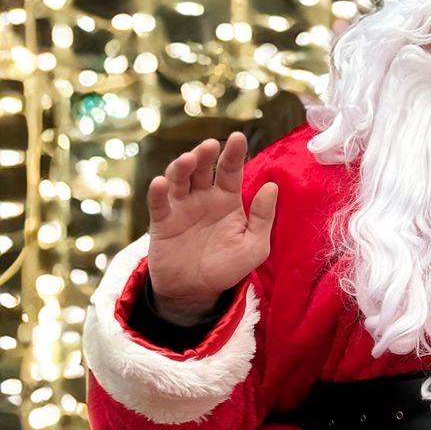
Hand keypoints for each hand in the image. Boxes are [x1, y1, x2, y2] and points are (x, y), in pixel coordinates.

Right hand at [146, 133, 277, 324]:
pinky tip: (161, 184)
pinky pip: (158, 203)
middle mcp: (203, 198)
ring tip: (188, 160)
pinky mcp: (162, 221)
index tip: (238, 137)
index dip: (234, 154)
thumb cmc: (228, 267)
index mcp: (227, 200)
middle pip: (202, 168)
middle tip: (210, 146)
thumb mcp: (255, 246)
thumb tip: (272, 186)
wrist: (196, 292)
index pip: (230, 171)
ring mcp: (181, 207)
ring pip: (179, 179)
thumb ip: (263, 218)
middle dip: (205, 154)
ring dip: (181, 167)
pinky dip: (157, 192)